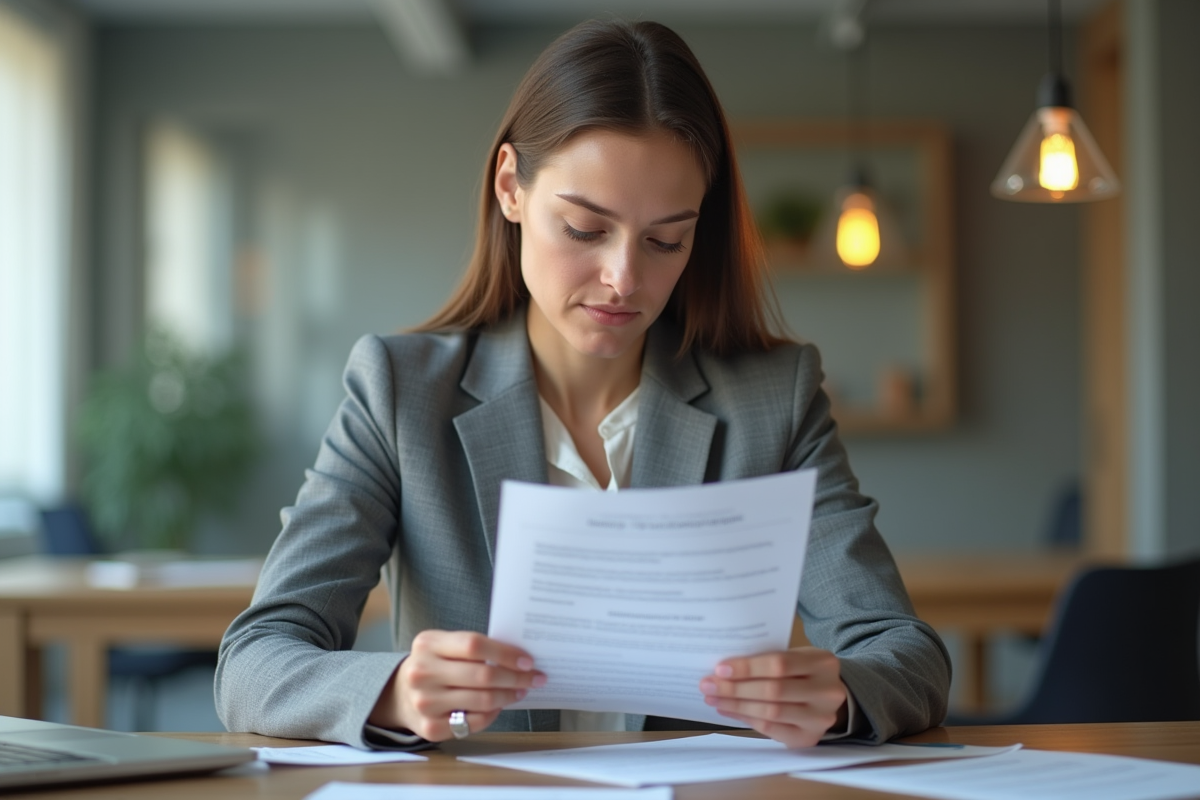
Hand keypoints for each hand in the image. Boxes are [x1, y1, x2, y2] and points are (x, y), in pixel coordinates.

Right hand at [369, 630, 545, 740]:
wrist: (399, 695)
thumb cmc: (433, 665)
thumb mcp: (443, 646)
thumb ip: (472, 648)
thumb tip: (518, 657)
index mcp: (427, 644)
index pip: (474, 645)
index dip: (505, 653)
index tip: (528, 660)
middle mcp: (422, 672)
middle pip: (482, 675)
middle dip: (515, 677)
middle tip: (535, 678)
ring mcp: (424, 702)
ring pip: (482, 700)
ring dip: (509, 696)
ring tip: (520, 690)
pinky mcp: (430, 728)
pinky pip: (474, 721)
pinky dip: (493, 714)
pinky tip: (499, 706)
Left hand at [699, 647, 847, 747]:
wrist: (830, 696)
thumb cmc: (804, 672)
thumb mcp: (797, 656)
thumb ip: (769, 659)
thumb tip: (725, 668)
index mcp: (823, 663)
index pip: (780, 664)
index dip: (748, 667)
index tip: (720, 669)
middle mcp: (827, 692)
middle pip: (773, 690)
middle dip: (735, 688)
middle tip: (708, 685)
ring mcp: (820, 718)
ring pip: (770, 712)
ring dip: (736, 705)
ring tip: (714, 698)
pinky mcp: (809, 738)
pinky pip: (771, 729)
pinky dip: (746, 719)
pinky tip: (729, 710)